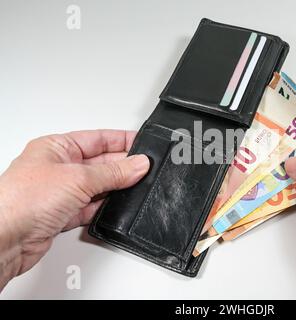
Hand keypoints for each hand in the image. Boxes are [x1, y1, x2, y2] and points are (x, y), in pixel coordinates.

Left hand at [0, 130, 149, 289]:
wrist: (4, 238)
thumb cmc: (22, 200)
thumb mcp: (78, 178)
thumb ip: (113, 172)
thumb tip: (137, 164)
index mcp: (56, 147)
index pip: (97, 138)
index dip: (121, 140)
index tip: (143, 143)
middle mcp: (58, 168)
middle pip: (100, 162)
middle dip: (122, 165)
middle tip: (145, 168)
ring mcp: (60, 192)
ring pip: (98, 186)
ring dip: (115, 187)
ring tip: (136, 186)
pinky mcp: (63, 214)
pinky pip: (92, 207)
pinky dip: (105, 206)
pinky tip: (117, 205)